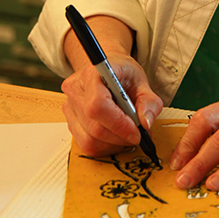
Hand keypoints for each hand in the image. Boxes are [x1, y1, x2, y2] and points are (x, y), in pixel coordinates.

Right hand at [61, 16, 162, 155]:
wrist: (105, 71)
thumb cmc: (122, 74)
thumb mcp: (142, 81)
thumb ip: (149, 102)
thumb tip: (145, 122)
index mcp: (92, 74)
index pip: (98, 105)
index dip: (118, 124)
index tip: (136, 132)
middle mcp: (75, 90)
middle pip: (95, 127)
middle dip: (121, 137)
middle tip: (138, 134)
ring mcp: (69, 106)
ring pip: (89, 140)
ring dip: (114, 144)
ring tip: (127, 133)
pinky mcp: (69, 121)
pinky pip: (86, 144)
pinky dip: (105, 146)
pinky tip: (115, 136)